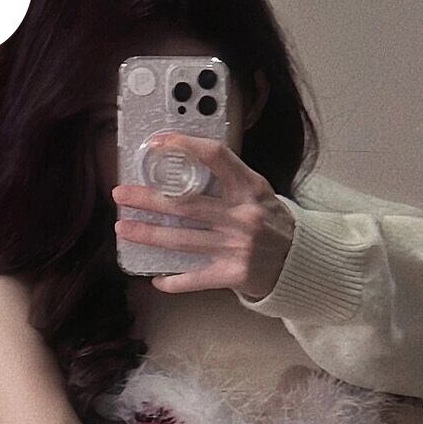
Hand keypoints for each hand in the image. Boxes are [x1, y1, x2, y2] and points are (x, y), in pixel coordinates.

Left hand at [112, 133, 295, 298]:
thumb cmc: (274, 223)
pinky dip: (173, 281)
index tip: (157, 142)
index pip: (215, 156)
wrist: (302, 263)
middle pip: (185, 204)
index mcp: (251, 188)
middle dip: (147, 199)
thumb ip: (229, 182)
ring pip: (182, 241)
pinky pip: (195, 279)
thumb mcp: (260, 193)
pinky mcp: (233, 276)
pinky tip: (155, 278)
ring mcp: (237, 248)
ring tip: (123, 229)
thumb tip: (182, 167)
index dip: (184, 146)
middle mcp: (243, 216)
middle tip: (120, 194)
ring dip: (148, 235)